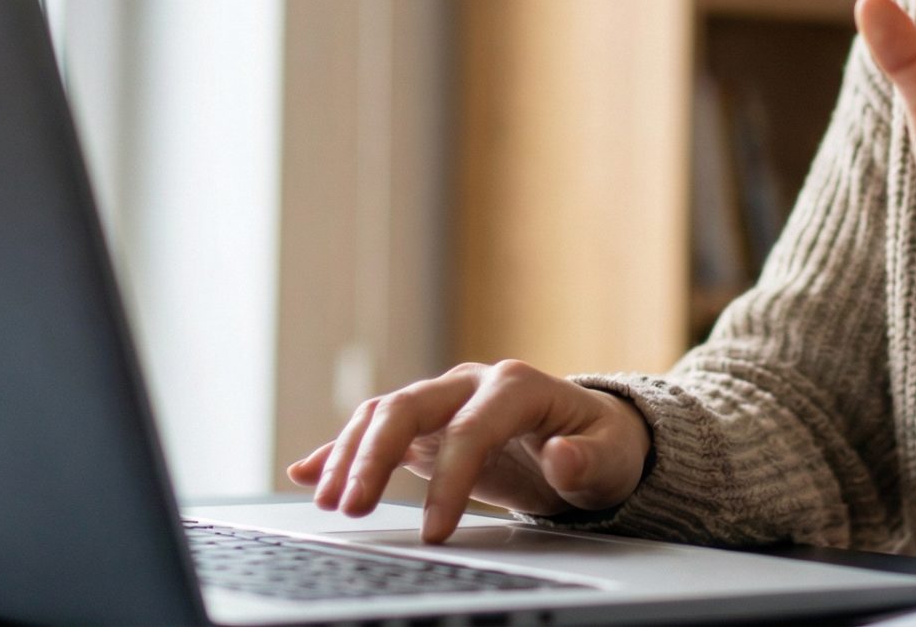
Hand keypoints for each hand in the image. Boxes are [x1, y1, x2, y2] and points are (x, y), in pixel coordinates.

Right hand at [285, 359, 651, 542]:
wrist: (593, 437)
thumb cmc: (604, 446)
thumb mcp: (611, 457)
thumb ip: (587, 459)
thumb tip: (560, 454)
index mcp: (515, 386)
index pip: (471, 429)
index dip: (450, 481)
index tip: (434, 532)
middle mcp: (471, 383)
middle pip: (408, 407)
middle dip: (373, 455)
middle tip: (350, 507)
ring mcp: (445, 402)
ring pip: (383, 415)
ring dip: (349, 454)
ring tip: (325, 500)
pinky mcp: (429, 427)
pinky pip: (377, 432)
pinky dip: (340, 450)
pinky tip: (304, 472)